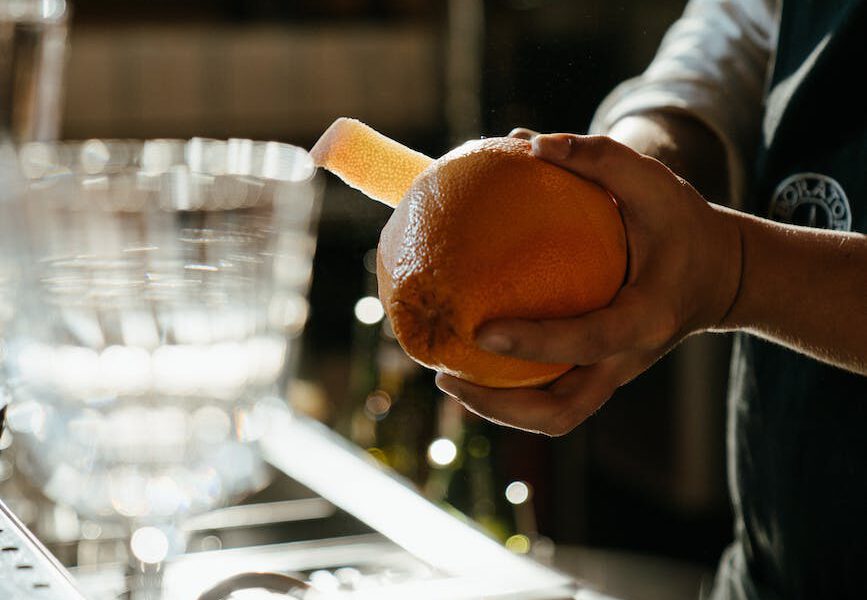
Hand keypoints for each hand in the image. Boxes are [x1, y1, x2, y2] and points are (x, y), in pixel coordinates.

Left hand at [435, 133, 741, 435]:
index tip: (481, 332)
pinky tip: (474, 361)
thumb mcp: (654, 183)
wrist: (722, 276)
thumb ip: (599, 158)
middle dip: (501, 407)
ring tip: (447, 379)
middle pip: (563, 412)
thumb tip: (526, 143)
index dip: (536, 343)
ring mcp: (615, 374)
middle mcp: (628, 359)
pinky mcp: (603, 373)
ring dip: (499, 410)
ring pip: (555, 418)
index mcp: (646, 318)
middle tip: (446, 377)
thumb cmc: (684, 225)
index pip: (589, 340)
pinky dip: (512, 394)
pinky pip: (553, 397)